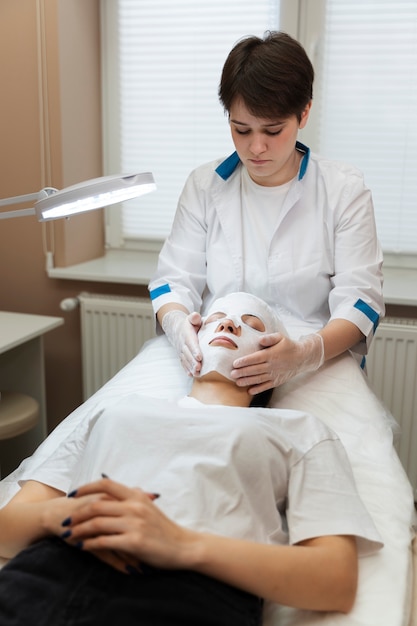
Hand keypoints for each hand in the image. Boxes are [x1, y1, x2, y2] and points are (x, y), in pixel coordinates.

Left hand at [60, 478, 197, 572]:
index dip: (86, 488)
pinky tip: (84, 547)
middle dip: (77, 514)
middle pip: (96, 505)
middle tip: (66, 522)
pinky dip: (90, 544)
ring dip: (79, 530)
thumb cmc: (163, 528)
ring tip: (69, 536)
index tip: (72, 495)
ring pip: (97, 523)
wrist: (183, 546)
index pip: (106, 484)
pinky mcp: (134, 542)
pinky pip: (104, 541)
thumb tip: (110, 486)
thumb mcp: (148, 506)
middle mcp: (134, 506)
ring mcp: (134, 524)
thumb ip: (130, 497)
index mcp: (136, 495)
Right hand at [161, 310, 201, 375]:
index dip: (194, 350)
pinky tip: (192, 375)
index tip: (199, 357)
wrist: (176, 328)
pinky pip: (183, 363)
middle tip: (199, 368)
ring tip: (197, 373)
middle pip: (188, 354)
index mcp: (187, 334)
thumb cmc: (190, 324)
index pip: (190, 342)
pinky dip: (187, 369)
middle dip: (193, 362)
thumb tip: (196, 316)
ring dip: (191, 367)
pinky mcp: (181, 355)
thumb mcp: (191, 318)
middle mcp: (182, 343)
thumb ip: (194, 317)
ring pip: (185, 360)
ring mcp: (181, 350)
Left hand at [231, 332, 324, 393]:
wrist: (302, 358)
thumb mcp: (280, 337)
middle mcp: (272, 366)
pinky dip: (258, 389)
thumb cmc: (288, 346)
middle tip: (231, 374)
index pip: (255, 358)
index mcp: (271, 354)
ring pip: (259, 379)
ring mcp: (275, 375)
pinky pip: (266, 386)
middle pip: (255, 370)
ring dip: (247, 381)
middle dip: (242, 372)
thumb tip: (259, 340)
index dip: (245, 361)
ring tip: (237, 382)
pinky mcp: (277, 381)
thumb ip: (269, 338)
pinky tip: (249, 391)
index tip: (235, 363)